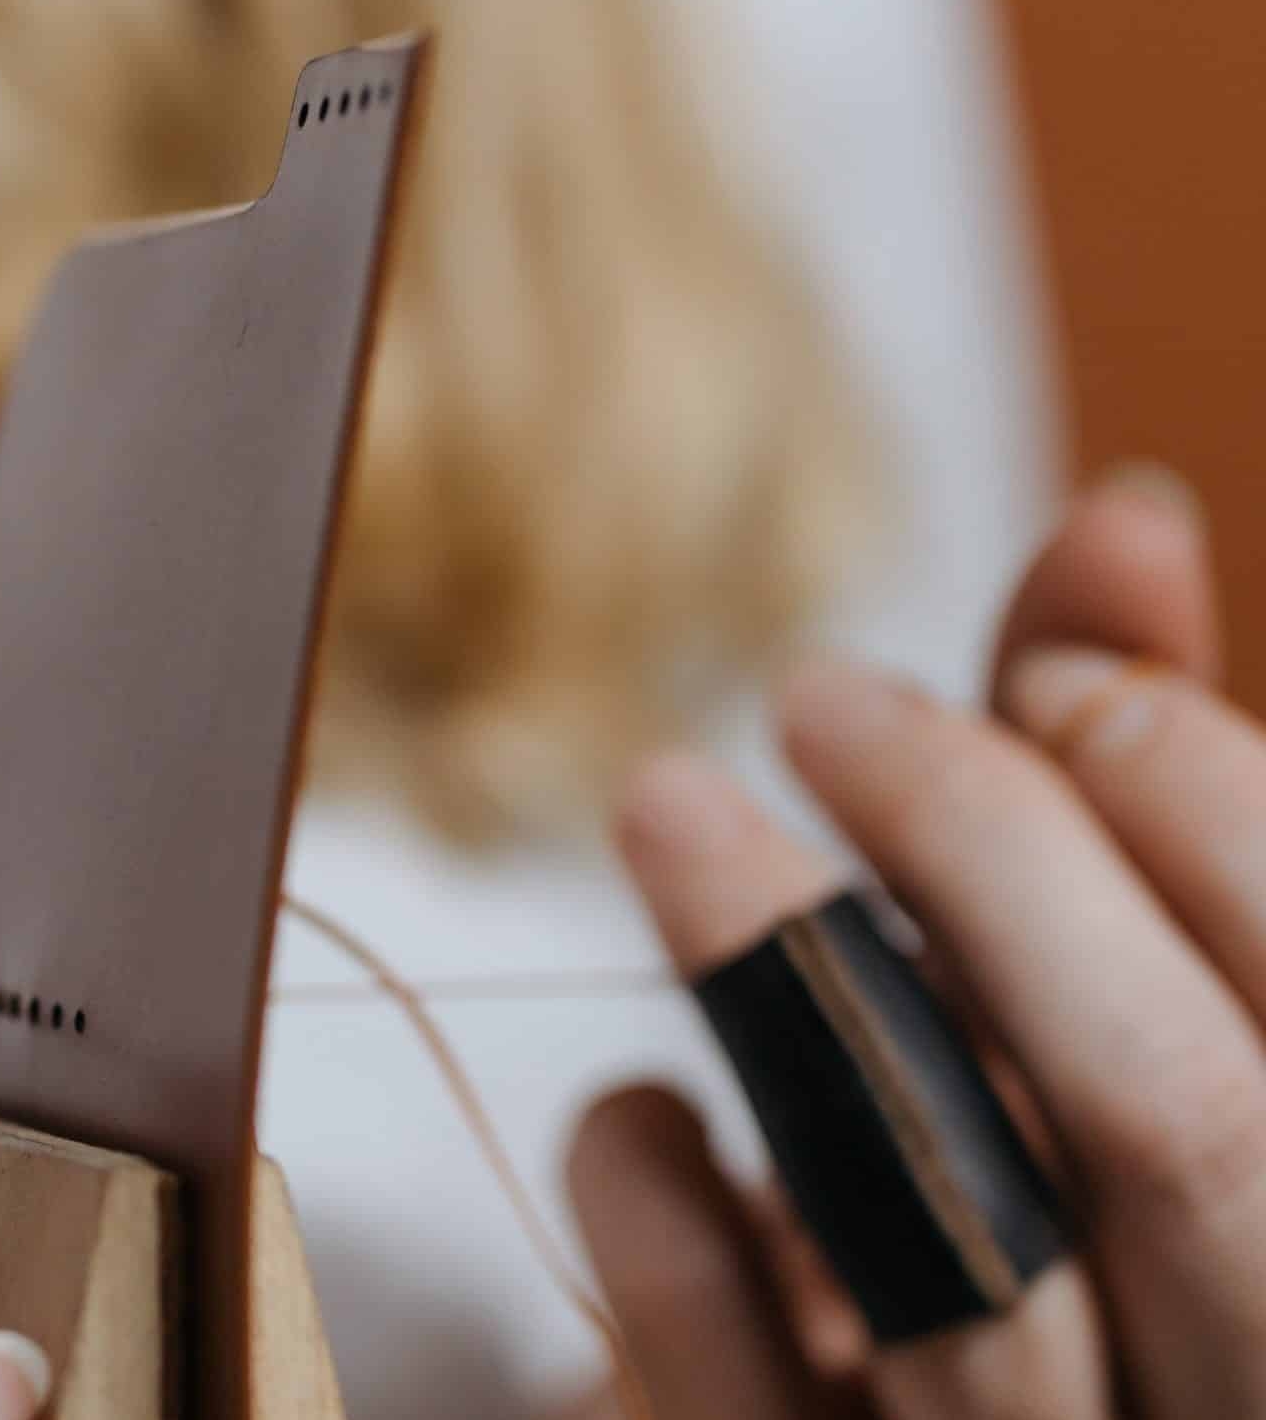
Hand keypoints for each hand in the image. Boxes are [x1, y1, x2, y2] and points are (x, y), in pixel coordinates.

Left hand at [571, 467, 1264, 1416]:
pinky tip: (638, 1112)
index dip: (1194, 800)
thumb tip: (1119, 512)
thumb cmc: (1113, 1196)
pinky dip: (673, 1239)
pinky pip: (747, 1400)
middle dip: (1002, 866)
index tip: (1043, 679)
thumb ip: (1167, 782)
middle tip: (825, 694)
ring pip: (956, 1271)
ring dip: (792, 992)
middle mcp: (1255, 1377)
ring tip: (665, 801)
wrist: (1038, 1414)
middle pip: (1177, 1132)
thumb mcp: (1170, 989)